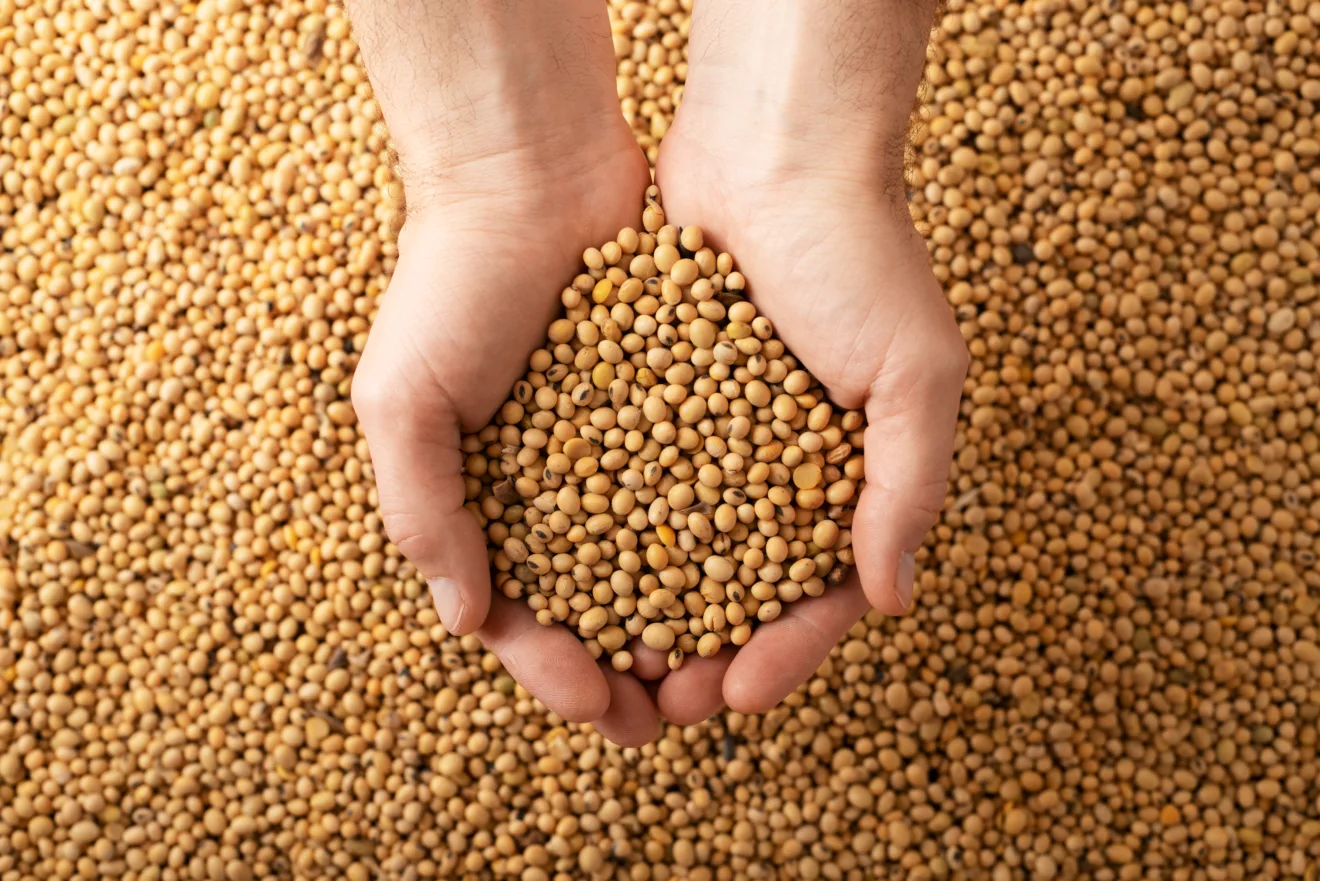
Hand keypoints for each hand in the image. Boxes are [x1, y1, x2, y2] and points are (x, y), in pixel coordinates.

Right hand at [346, 0, 663, 745]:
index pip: (521, 618)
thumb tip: (466, 621)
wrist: (529, 173)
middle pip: (600, 608)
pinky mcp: (676, 407)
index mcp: (482, 504)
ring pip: (662, 561)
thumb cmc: (448, 286)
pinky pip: (706, 486)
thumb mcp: (404, 400)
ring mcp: (619, 452)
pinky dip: (729, 535)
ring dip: (692, 622)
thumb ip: (425, 510)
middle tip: (683, 717)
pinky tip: (765, 574)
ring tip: (733, 666)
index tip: (606, 709)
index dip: (559, 673)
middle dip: (637, 671)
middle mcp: (554, 491)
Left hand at [639, 92, 967, 720]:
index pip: (820, 595)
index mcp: (853, 478)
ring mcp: (715, 440)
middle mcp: (781, 471)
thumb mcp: (915, 369)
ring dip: (648, 612)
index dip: (784, 654)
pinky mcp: (656, 402)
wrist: (773, 151)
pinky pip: (632, 486)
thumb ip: (907, 484)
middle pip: (740, 592)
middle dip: (704, 653)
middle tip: (658, 700)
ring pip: (679, 553)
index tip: (738, 694)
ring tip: (607, 660)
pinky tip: (575, 576)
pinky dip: (609, 536)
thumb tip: (891, 599)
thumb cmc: (859, 254)